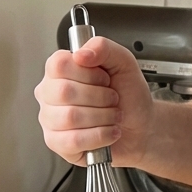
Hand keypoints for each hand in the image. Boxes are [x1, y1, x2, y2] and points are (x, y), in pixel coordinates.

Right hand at [34, 36, 153, 166]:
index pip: (59, 64)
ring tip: (111, 116)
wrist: (141, 126)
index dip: (88, 73)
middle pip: (64, 92)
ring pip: (69, 117)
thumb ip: (104, 48)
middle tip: (112, 99)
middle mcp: (50, 93)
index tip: (104, 78)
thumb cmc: (129, 96)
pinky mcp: (57, 143)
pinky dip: (100, 136)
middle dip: (100, 97)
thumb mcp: (124, 63)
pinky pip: (73, 140)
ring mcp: (50, 119)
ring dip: (103, 117)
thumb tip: (82, 53)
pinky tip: (108, 132)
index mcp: (61, 70)